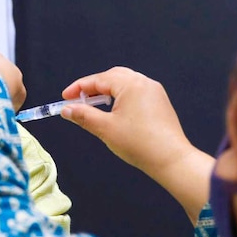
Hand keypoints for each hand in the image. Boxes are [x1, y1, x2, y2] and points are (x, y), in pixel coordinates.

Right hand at [60, 67, 214, 222]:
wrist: (171, 159)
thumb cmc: (141, 144)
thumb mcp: (105, 129)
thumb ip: (84, 116)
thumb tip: (67, 109)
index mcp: (132, 85)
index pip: (99, 79)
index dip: (79, 88)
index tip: (65, 97)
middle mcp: (145, 83)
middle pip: (112, 77)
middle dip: (92, 87)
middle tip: (77, 99)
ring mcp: (154, 92)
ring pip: (125, 83)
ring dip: (106, 91)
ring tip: (92, 104)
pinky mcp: (159, 103)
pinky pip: (135, 92)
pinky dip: (120, 96)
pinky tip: (113, 110)